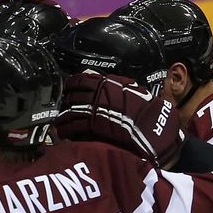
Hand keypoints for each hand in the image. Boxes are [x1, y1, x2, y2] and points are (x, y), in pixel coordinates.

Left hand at [55, 73, 183, 166]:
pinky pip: (72, 126)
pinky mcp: (91, 125)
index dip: (72, 85)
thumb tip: (106, 81)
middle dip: (66, 101)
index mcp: (106, 83)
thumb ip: (118, 85)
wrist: (153, 125)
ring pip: (69, 110)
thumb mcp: (133, 90)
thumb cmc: (147, 108)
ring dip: (63, 117)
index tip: (69, 88)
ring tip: (59, 122)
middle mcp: (96, 93)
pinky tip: (63, 132)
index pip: (81, 80)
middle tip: (63, 106)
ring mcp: (93, 109)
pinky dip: (65, 129)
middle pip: (71, 94)